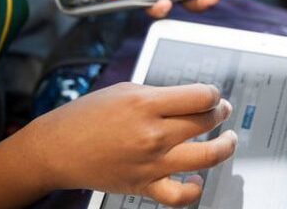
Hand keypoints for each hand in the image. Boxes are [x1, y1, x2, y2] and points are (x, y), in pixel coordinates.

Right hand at [25, 83, 235, 206]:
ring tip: (228, 140)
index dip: (213, 94)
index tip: (212, 94)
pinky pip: (179, 195)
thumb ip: (159, 94)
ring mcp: (150, 162)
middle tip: (220, 110)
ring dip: (224, 147)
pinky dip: (194, 189)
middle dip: (220, 113)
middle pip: (205, 122)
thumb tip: (190, 99)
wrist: (58, 148)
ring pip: (205, 157)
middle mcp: (152, 133)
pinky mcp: (144, 185)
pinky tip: (197, 178)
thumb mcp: (124, 91)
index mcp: (146, 104)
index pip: (200, 97)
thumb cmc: (87, 116)